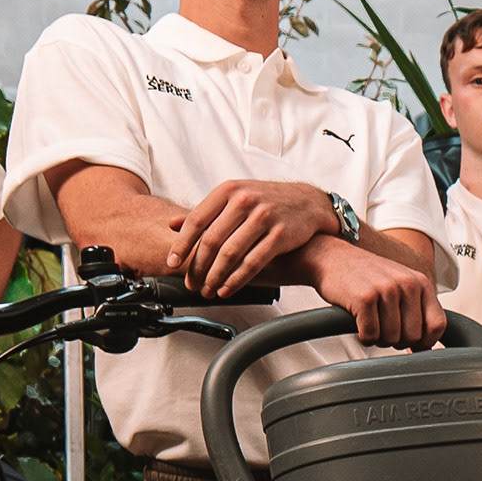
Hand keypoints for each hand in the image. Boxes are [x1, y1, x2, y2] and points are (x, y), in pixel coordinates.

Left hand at [173, 178, 331, 297]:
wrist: (309, 203)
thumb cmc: (268, 202)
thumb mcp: (235, 198)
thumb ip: (206, 212)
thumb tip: (172, 224)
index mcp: (229, 190)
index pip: (197, 220)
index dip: (182, 244)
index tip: (172, 262)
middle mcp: (244, 200)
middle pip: (212, 239)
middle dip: (198, 266)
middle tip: (191, 283)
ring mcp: (264, 217)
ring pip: (230, 253)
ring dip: (215, 276)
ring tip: (207, 290)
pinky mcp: (280, 234)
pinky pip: (253, 262)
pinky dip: (237, 280)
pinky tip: (227, 289)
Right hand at [306, 236, 443, 347]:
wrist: (332, 257)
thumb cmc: (366, 276)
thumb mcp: (400, 284)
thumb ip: (417, 309)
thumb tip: (425, 347)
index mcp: (420, 282)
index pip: (438, 325)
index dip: (426, 342)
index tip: (412, 345)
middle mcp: (407, 284)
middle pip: (414, 336)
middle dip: (398, 341)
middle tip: (384, 329)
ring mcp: (386, 290)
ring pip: (391, 339)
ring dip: (379, 338)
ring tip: (371, 322)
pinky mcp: (364, 299)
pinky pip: (370, 336)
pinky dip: (364, 337)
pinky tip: (359, 323)